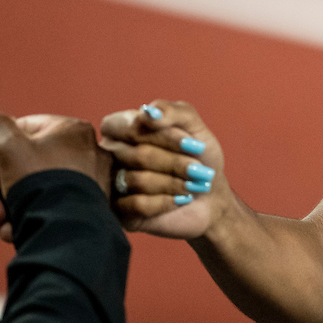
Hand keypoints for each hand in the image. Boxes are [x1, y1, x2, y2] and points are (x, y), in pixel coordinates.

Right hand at [0, 112, 112, 241]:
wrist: (66, 229)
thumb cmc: (40, 182)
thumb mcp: (9, 147)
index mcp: (73, 131)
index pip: (26, 129)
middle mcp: (87, 154)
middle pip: (29, 162)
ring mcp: (89, 184)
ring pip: (36, 189)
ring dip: (6, 204)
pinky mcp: (86, 211)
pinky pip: (50, 208)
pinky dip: (26, 217)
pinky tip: (12, 230)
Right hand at [100, 100, 227, 240]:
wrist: (211, 197)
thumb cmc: (199, 156)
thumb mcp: (194, 126)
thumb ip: (173, 111)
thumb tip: (148, 112)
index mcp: (122, 127)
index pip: (129, 126)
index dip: (163, 136)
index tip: (192, 144)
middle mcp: (110, 154)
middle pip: (137, 154)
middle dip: (175, 162)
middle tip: (198, 170)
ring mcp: (111, 183)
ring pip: (137, 180)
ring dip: (173, 183)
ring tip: (192, 185)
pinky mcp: (117, 211)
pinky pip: (136, 204)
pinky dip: (165, 202)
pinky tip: (179, 200)